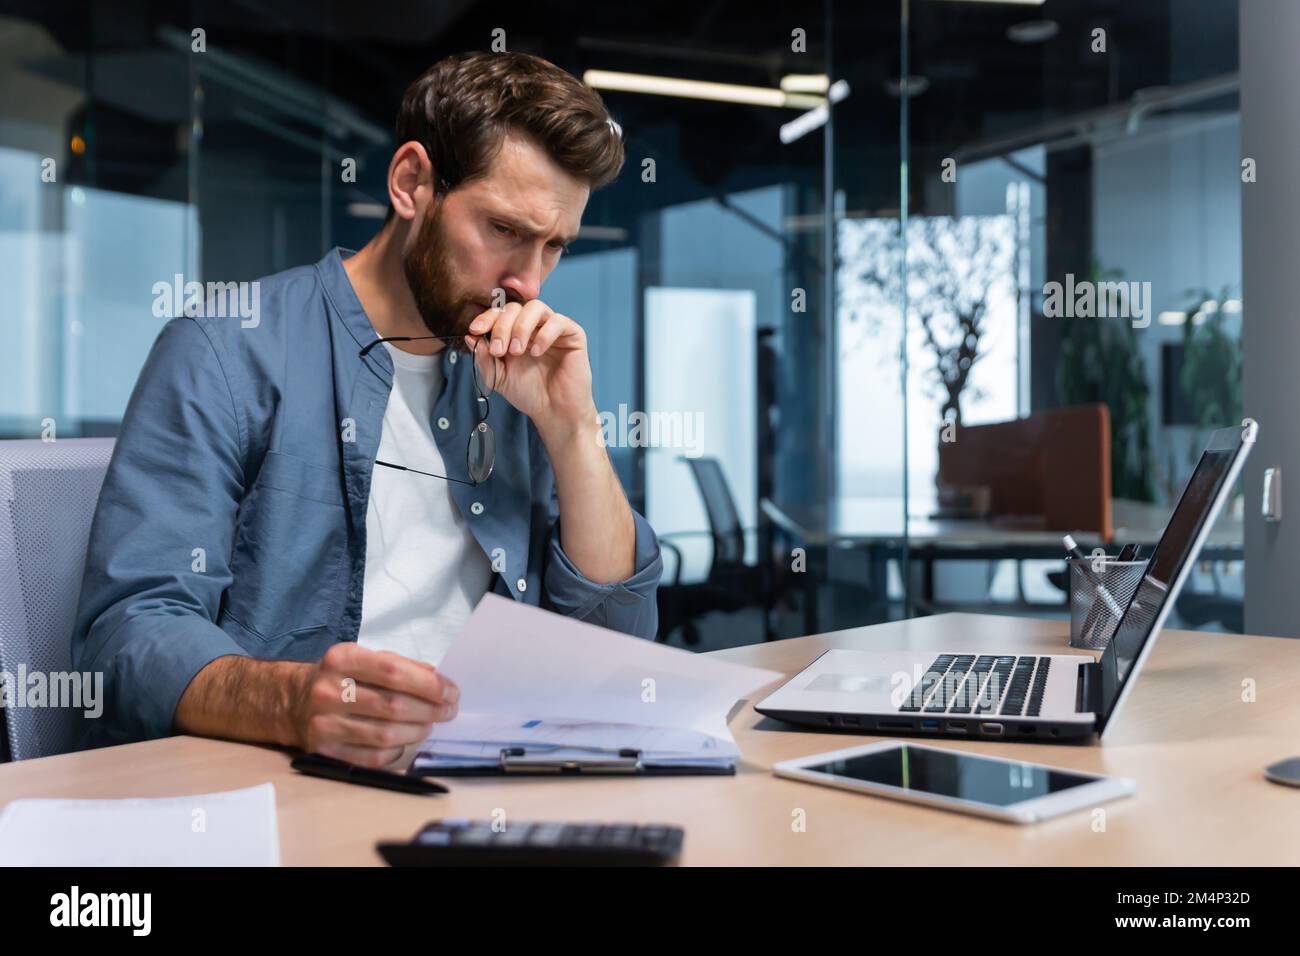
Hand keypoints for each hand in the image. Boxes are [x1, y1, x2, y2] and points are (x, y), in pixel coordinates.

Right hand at [291, 643, 458, 768]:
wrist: (292, 701)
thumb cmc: (341, 678)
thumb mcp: (364, 658)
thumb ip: (401, 665)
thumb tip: (438, 681)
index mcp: (341, 659)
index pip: (393, 671)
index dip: (429, 685)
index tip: (451, 692)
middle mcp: (328, 691)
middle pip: (393, 706)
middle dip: (430, 710)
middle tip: (448, 711)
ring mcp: (323, 724)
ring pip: (386, 735)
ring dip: (417, 731)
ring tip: (428, 725)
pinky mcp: (324, 752)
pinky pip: (373, 758)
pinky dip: (397, 751)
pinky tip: (404, 740)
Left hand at [465, 300, 595, 433]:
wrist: (553, 411)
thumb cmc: (528, 393)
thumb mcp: (498, 377)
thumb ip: (484, 358)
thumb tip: (470, 337)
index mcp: (515, 333)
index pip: (499, 314)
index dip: (486, 318)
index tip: (475, 330)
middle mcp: (534, 327)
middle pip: (514, 308)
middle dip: (501, 327)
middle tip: (498, 350)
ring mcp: (553, 328)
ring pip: (535, 307)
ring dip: (520, 327)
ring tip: (516, 351)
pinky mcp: (572, 335)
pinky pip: (558, 321)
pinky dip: (544, 334)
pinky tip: (536, 352)